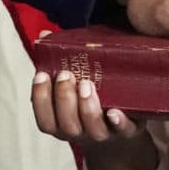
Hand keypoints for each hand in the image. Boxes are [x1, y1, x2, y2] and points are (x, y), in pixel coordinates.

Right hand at [30, 51, 157, 169]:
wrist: (120, 128)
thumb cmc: (89, 99)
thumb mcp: (71, 82)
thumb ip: (57, 62)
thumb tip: (44, 35)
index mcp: (62, 123)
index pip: (45, 120)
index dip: (41, 100)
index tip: (42, 75)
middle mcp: (80, 133)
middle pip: (67, 126)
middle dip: (63, 99)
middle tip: (66, 75)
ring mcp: (104, 133)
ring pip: (93, 130)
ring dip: (87, 108)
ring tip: (87, 84)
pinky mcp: (128, 131)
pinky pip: (123, 131)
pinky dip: (119, 122)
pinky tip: (114, 111)